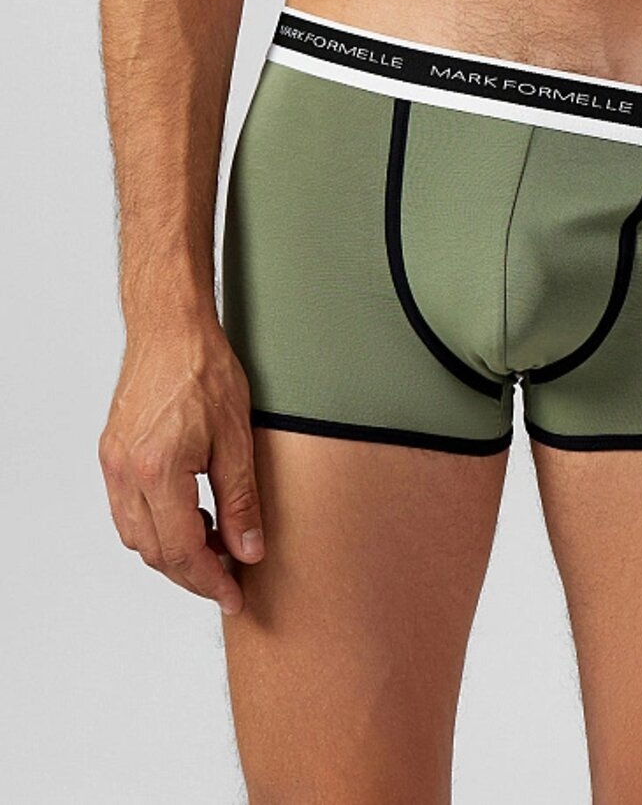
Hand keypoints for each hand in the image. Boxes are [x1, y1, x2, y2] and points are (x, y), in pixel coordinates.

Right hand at [98, 315, 264, 615]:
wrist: (170, 327)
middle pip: (153, 551)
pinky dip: (156, 524)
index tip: (232, 595)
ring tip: (214, 543)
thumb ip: (241, 500)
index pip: (181, 550)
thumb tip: (248, 550)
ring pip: (135, 535)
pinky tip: (188, 515)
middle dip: (191, 573)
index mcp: (159, 470)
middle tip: (228, 577)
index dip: (209, 580)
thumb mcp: (237, 438)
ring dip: (171, 550)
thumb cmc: (204, 369)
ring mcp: (113, 463)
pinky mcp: (112, 453)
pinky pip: (127, 509)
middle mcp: (126, 472)